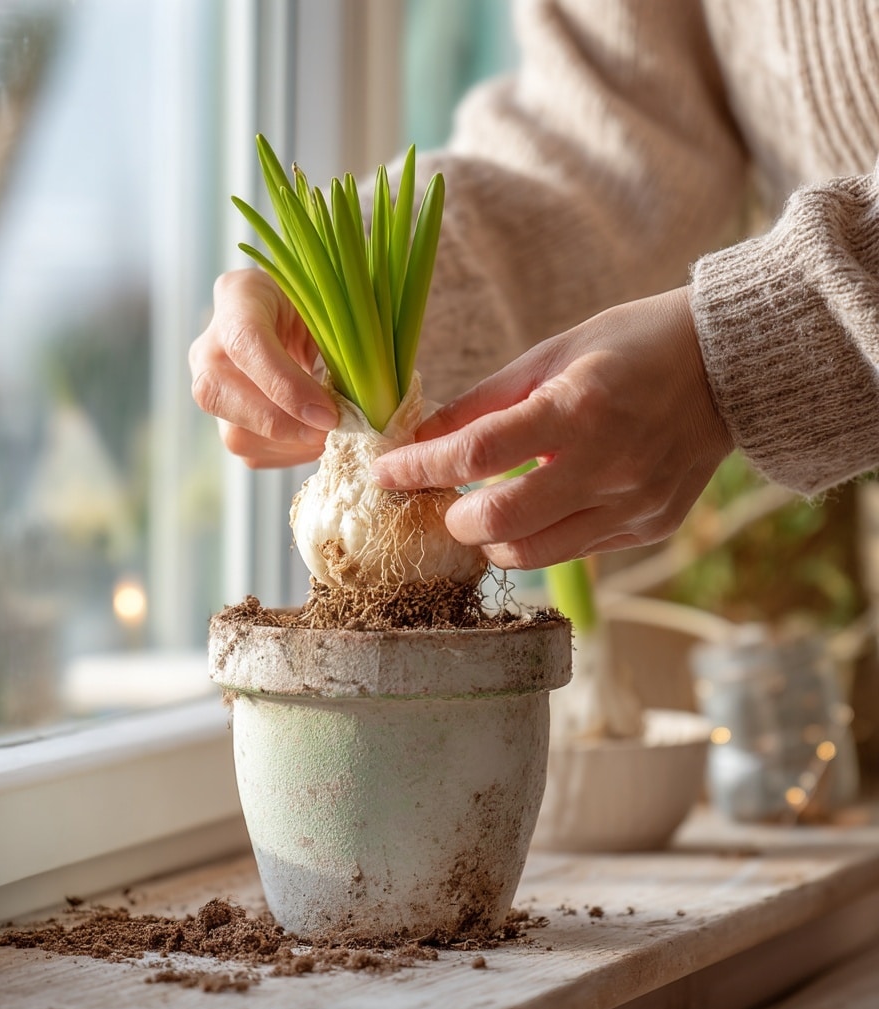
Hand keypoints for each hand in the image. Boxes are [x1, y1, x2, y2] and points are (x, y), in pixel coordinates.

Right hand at [189, 269, 337, 467]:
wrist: (300, 320)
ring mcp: (211, 385)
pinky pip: (251, 452)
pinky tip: (315, 439)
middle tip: (328, 432)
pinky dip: (290, 454)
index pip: (244, 342)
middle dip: (281, 423)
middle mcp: (210, 344)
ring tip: (329, 437)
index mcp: (239, 296)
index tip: (327, 413)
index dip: (284, 384)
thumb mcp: (333, 308)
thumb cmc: (322, 307)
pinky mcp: (226, 421)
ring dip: (290, 445)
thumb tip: (357, 407)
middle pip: (220, 393)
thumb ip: (341, 344)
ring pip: (234, 433)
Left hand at [370, 287, 733, 568]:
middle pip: (500, 523)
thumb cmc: (632, 347)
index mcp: (579, 408)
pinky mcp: (649, 528)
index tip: (385, 471)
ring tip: (482, 510)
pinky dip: (537, 537)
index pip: (477, 454)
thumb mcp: (552, 355)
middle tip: (440, 499)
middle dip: (451, 519)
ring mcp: (633, 505)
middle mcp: (609, 466)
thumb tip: (420, 437)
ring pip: (532, 554)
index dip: (419, 468)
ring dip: (490, 540)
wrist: (730, 369)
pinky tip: (536, 508)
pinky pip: (572, 550)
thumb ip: (483, 402)